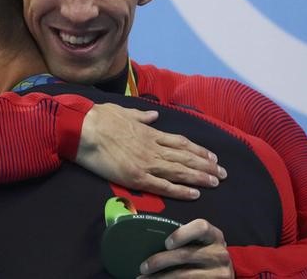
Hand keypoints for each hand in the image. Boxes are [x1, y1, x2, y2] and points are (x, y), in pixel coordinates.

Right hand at [75, 103, 225, 199]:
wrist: (84, 128)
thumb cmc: (100, 118)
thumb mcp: (124, 111)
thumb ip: (141, 116)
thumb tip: (154, 115)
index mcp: (150, 133)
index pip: (181, 143)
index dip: (198, 150)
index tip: (212, 156)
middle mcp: (153, 147)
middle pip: (186, 158)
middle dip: (206, 166)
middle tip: (223, 173)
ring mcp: (146, 162)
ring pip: (180, 171)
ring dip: (199, 177)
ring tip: (216, 182)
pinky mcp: (137, 176)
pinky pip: (164, 185)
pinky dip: (180, 190)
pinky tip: (194, 194)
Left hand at [138, 219, 232, 277]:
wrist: (223, 272)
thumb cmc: (205, 252)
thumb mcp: (202, 242)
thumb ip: (186, 239)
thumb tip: (151, 240)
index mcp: (214, 236)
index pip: (201, 227)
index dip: (182, 234)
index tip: (166, 243)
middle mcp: (219, 253)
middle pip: (185, 254)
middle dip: (160, 261)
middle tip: (143, 267)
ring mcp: (218, 272)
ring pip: (183, 275)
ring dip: (160, 278)